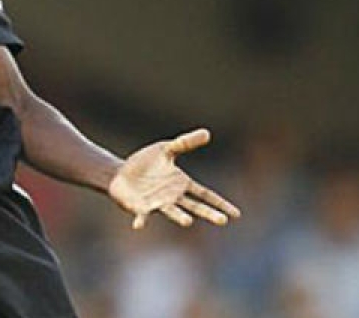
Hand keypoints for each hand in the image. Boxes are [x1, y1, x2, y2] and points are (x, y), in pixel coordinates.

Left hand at [108, 128, 240, 229]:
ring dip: (179, 217)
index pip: (206, 195)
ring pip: (172, 212)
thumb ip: (186, 143)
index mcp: (182, 184)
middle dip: (208, 213)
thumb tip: (207, 133)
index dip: (220, 203)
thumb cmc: (146, 163)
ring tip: (188, 222)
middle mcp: (173, 197)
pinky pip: (142, 215)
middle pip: (195, 207)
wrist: (121, 174)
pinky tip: (138, 225)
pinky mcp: (140, 207)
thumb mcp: (166, 149)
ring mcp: (157, 204)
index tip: (236, 214)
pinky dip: (141, 220)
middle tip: (222, 221)